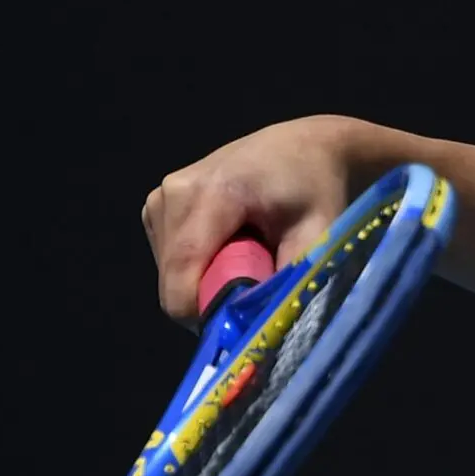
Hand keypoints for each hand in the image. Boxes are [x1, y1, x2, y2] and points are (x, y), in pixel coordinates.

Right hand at [141, 115, 365, 327]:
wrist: (303, 147)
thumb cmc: (317, 188)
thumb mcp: (319, 233)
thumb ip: (290, 280)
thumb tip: (264, 328)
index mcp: (212, 193)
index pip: (183, 278)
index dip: (208, 313)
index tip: (246, 318)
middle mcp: (173, 192)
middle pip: (174, 281)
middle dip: (214, 294)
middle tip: (260, 274)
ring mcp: (159, 198)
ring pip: (170, 274)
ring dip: (208, 278)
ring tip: (250, 250)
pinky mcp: (156, 207)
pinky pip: (170, 259)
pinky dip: (200, 263)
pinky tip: (231, 240)